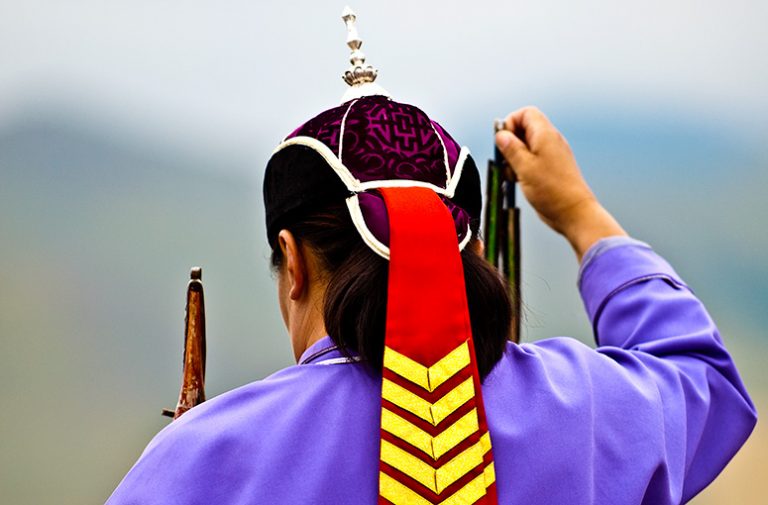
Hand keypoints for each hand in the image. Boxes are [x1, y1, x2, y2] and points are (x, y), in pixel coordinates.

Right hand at [495, 107, 626, 260]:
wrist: (574, 212)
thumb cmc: (553, 191)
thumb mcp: (524, 167)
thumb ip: (511, 148)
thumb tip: (500, 135)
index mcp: (545, 135)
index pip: (525, 113)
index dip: (510, 123)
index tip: (502, 140)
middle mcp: (550, 141)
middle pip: (524, 129)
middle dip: (510, 143)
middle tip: (505, 160)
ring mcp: (552, 154)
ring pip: (526, 146)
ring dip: (514, 157)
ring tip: (513, 174)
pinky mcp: (551, 167)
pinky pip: (532, 159)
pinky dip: (522, 167)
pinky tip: (520, 181)